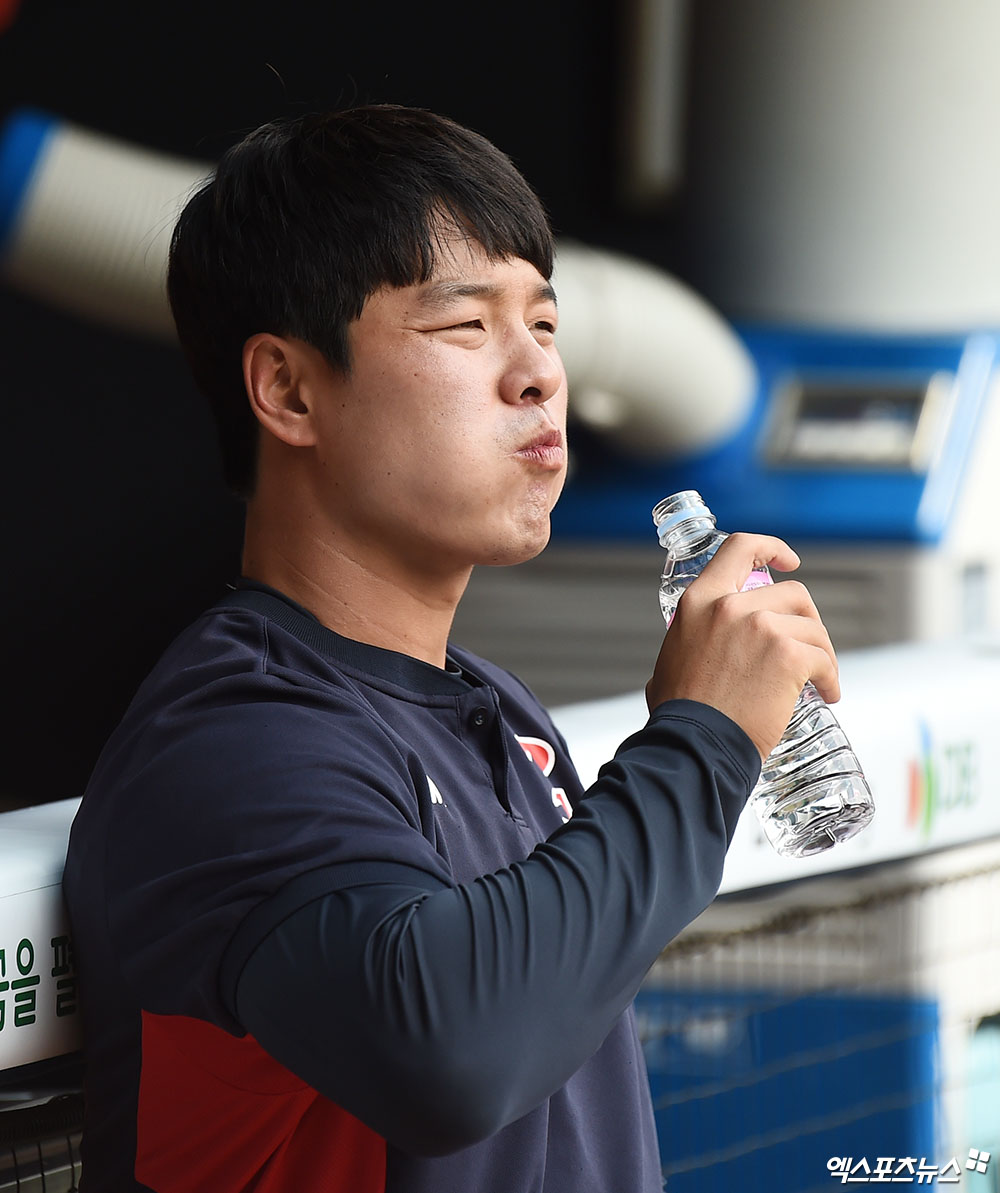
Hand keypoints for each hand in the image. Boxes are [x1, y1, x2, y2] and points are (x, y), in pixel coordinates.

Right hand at [645, 533, 839, 759]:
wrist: (694, 744)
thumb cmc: (681, 714)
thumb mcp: (671, 659)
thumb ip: (688, 642)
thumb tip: (691, 652)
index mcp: (700, 601)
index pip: (740, 549)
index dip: (770, 549)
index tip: (789, 561)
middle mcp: (730, 606)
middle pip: (792, 593)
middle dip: (807, 620)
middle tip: (808, 647)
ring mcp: (762, 628)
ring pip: (812, 627)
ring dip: (822, 652)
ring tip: (819, 679)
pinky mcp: (789, 655)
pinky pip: (824, 659)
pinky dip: (830, 677)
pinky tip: (826, 693)